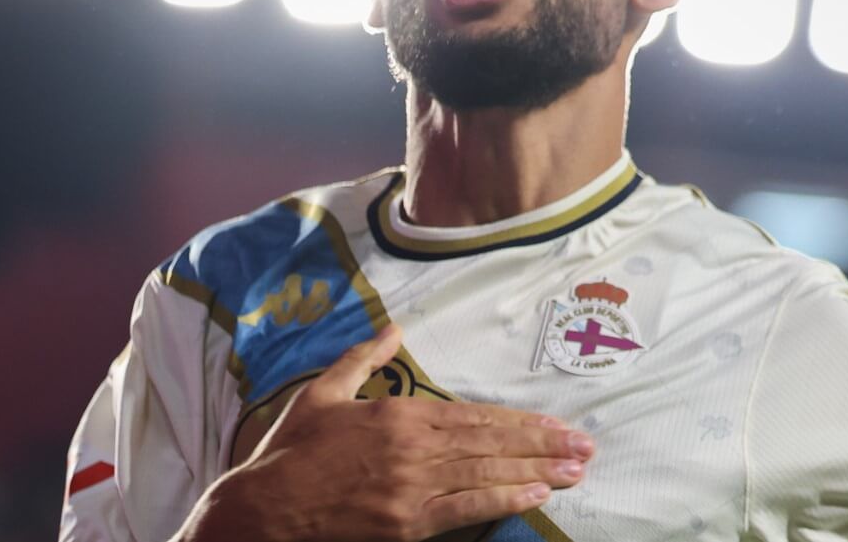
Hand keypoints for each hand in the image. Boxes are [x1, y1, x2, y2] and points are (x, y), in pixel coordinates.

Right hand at [174, 324, 594, 541]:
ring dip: (535, 472)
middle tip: (585, 447)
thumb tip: (392, 326)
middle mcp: (413, 449)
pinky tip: (534, 497)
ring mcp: (412, 490)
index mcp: (397, 415)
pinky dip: (501, 501)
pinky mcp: (405, 524)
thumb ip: (363, 358)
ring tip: (574, 470)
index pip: (472, 416)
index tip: (554, 423)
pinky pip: (463, 511)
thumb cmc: (290, 450)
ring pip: (486, 476)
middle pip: (490, 445)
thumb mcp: (323, 392)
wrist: (262, 509)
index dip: (517, 421)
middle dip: (542, 445)